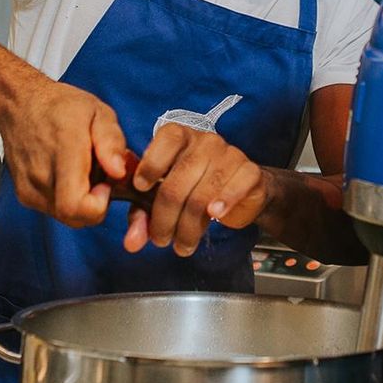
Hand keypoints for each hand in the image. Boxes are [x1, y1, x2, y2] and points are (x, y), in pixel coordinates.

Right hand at [0, 76, 128, 228]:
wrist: (19, 105)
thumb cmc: (60, 106)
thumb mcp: (98, 112)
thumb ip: (111, 141)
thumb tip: (119, 172)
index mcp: (64, 153)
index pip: (76, 206)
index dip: (98, 205)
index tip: (106, 184)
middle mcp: (41, 175)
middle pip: (75, 217)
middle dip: (95, 204)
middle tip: (98, 176)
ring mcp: (29, 188)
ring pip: (65, 217)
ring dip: (81, 201)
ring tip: (82, 172)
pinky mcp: (24, 194)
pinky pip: (53, 210)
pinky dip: (67, 198)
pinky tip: (68, 175)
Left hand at [122, 122, 266, 256]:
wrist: (241, 191)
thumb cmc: (194, 188)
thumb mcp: (162, 197)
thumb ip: (143, 214)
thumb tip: (132, 242)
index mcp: (180, 137)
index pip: (166, 140)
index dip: (150, 165)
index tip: (140, 189)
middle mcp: (205, 141)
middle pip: (177, 182)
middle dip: (164, 218)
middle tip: (160, 240)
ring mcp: (230, 154)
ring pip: (202, 195)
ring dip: (189, 227)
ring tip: (182, 245)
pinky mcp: (250, 171)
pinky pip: (234, 188)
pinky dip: (223, 204)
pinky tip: (215, 215)